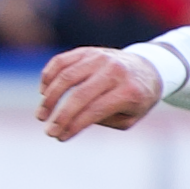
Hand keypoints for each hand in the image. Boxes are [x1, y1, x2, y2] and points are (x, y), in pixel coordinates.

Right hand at [33, 46, 160, 139]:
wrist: (148, 68)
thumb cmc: (136, 99)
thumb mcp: (129, 117)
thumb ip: (102, 120)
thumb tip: (71, 121)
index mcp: (129, 91)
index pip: (94, 110)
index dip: (74, 125)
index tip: (60, 137)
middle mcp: (114, 71)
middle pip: (79, 95)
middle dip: (60, 116)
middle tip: (48, 131)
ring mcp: (100, 58)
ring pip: (66, 77)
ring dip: (49, 98)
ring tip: (41, 115)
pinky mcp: (88, 51)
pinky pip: (61, 62)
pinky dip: (48, 77)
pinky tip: (43, 92)